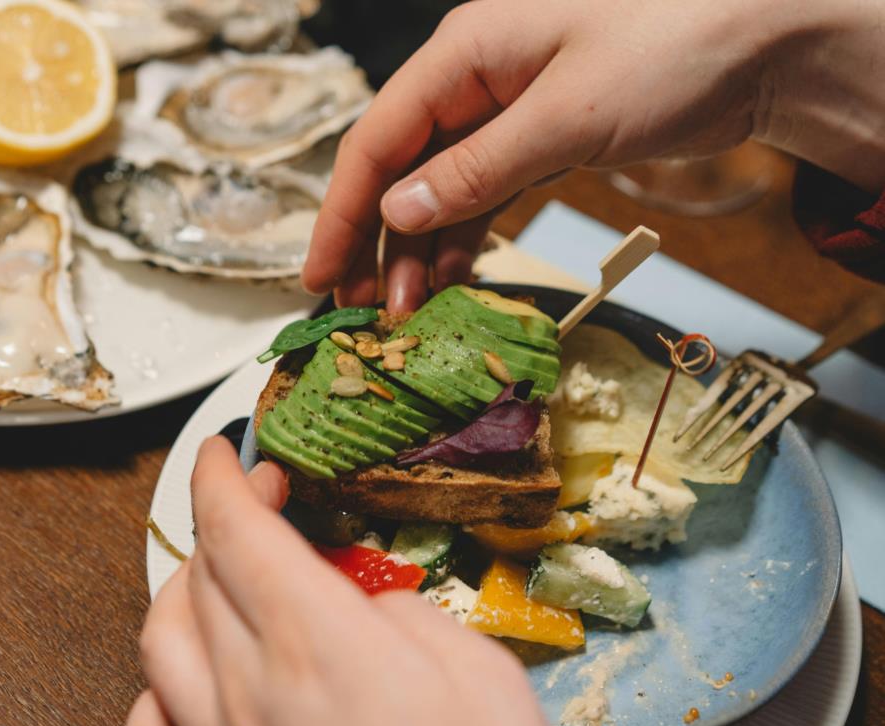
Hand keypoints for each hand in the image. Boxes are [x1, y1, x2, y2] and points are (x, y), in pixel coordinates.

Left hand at [126, 437, 561, 725]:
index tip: (227, 452)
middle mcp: (251, 695)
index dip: (221, 476)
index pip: (236, 530)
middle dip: (219, 521)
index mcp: (317, 645)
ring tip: (214, 580)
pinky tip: (176, 688)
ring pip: (158, 646)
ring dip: (180, 592)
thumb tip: (358, 602)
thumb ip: (401, 616)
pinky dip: (152, 696)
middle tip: (255, 506)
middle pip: (199, 576)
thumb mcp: (475, 672)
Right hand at [302, 0, 884, 311]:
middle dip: (376, 244)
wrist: (766, 47)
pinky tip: (453, 283)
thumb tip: (397, 215)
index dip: (341, 211)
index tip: (320, 277)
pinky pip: (483, 197)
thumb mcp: (567, 115)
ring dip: (421, 254)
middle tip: (365, 315)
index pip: (378, 139)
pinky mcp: (538, 141)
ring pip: (439, 192)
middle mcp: (473, 81)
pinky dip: (466, 241)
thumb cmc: (672, 51)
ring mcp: (505, 113)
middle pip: (400, 171)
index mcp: (464, 54)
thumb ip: (477, 169)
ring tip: (411, 317)